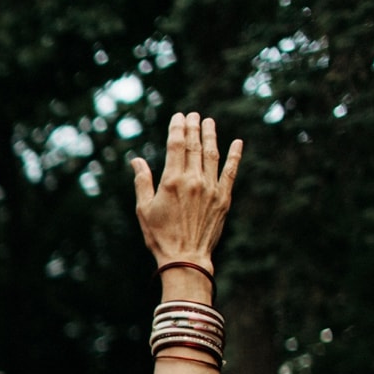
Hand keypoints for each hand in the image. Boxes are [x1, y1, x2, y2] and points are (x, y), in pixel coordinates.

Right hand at [132, 112, 242, 273]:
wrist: (186, 258)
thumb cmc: (159, 236)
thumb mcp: (143, 209)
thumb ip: (142, 182)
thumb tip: (136, 161)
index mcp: (172, 181)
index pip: (176, 146)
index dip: (177, 128)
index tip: (178, 116)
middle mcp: (193, 180)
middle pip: (194, 146)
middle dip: (193, 127)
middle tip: (193, 115)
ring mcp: (211, 188)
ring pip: (212, 154)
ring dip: (211, 136)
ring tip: (209, 122)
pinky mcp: (224, 197)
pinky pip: (231, 171)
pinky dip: (235, 156)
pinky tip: (237, 142)